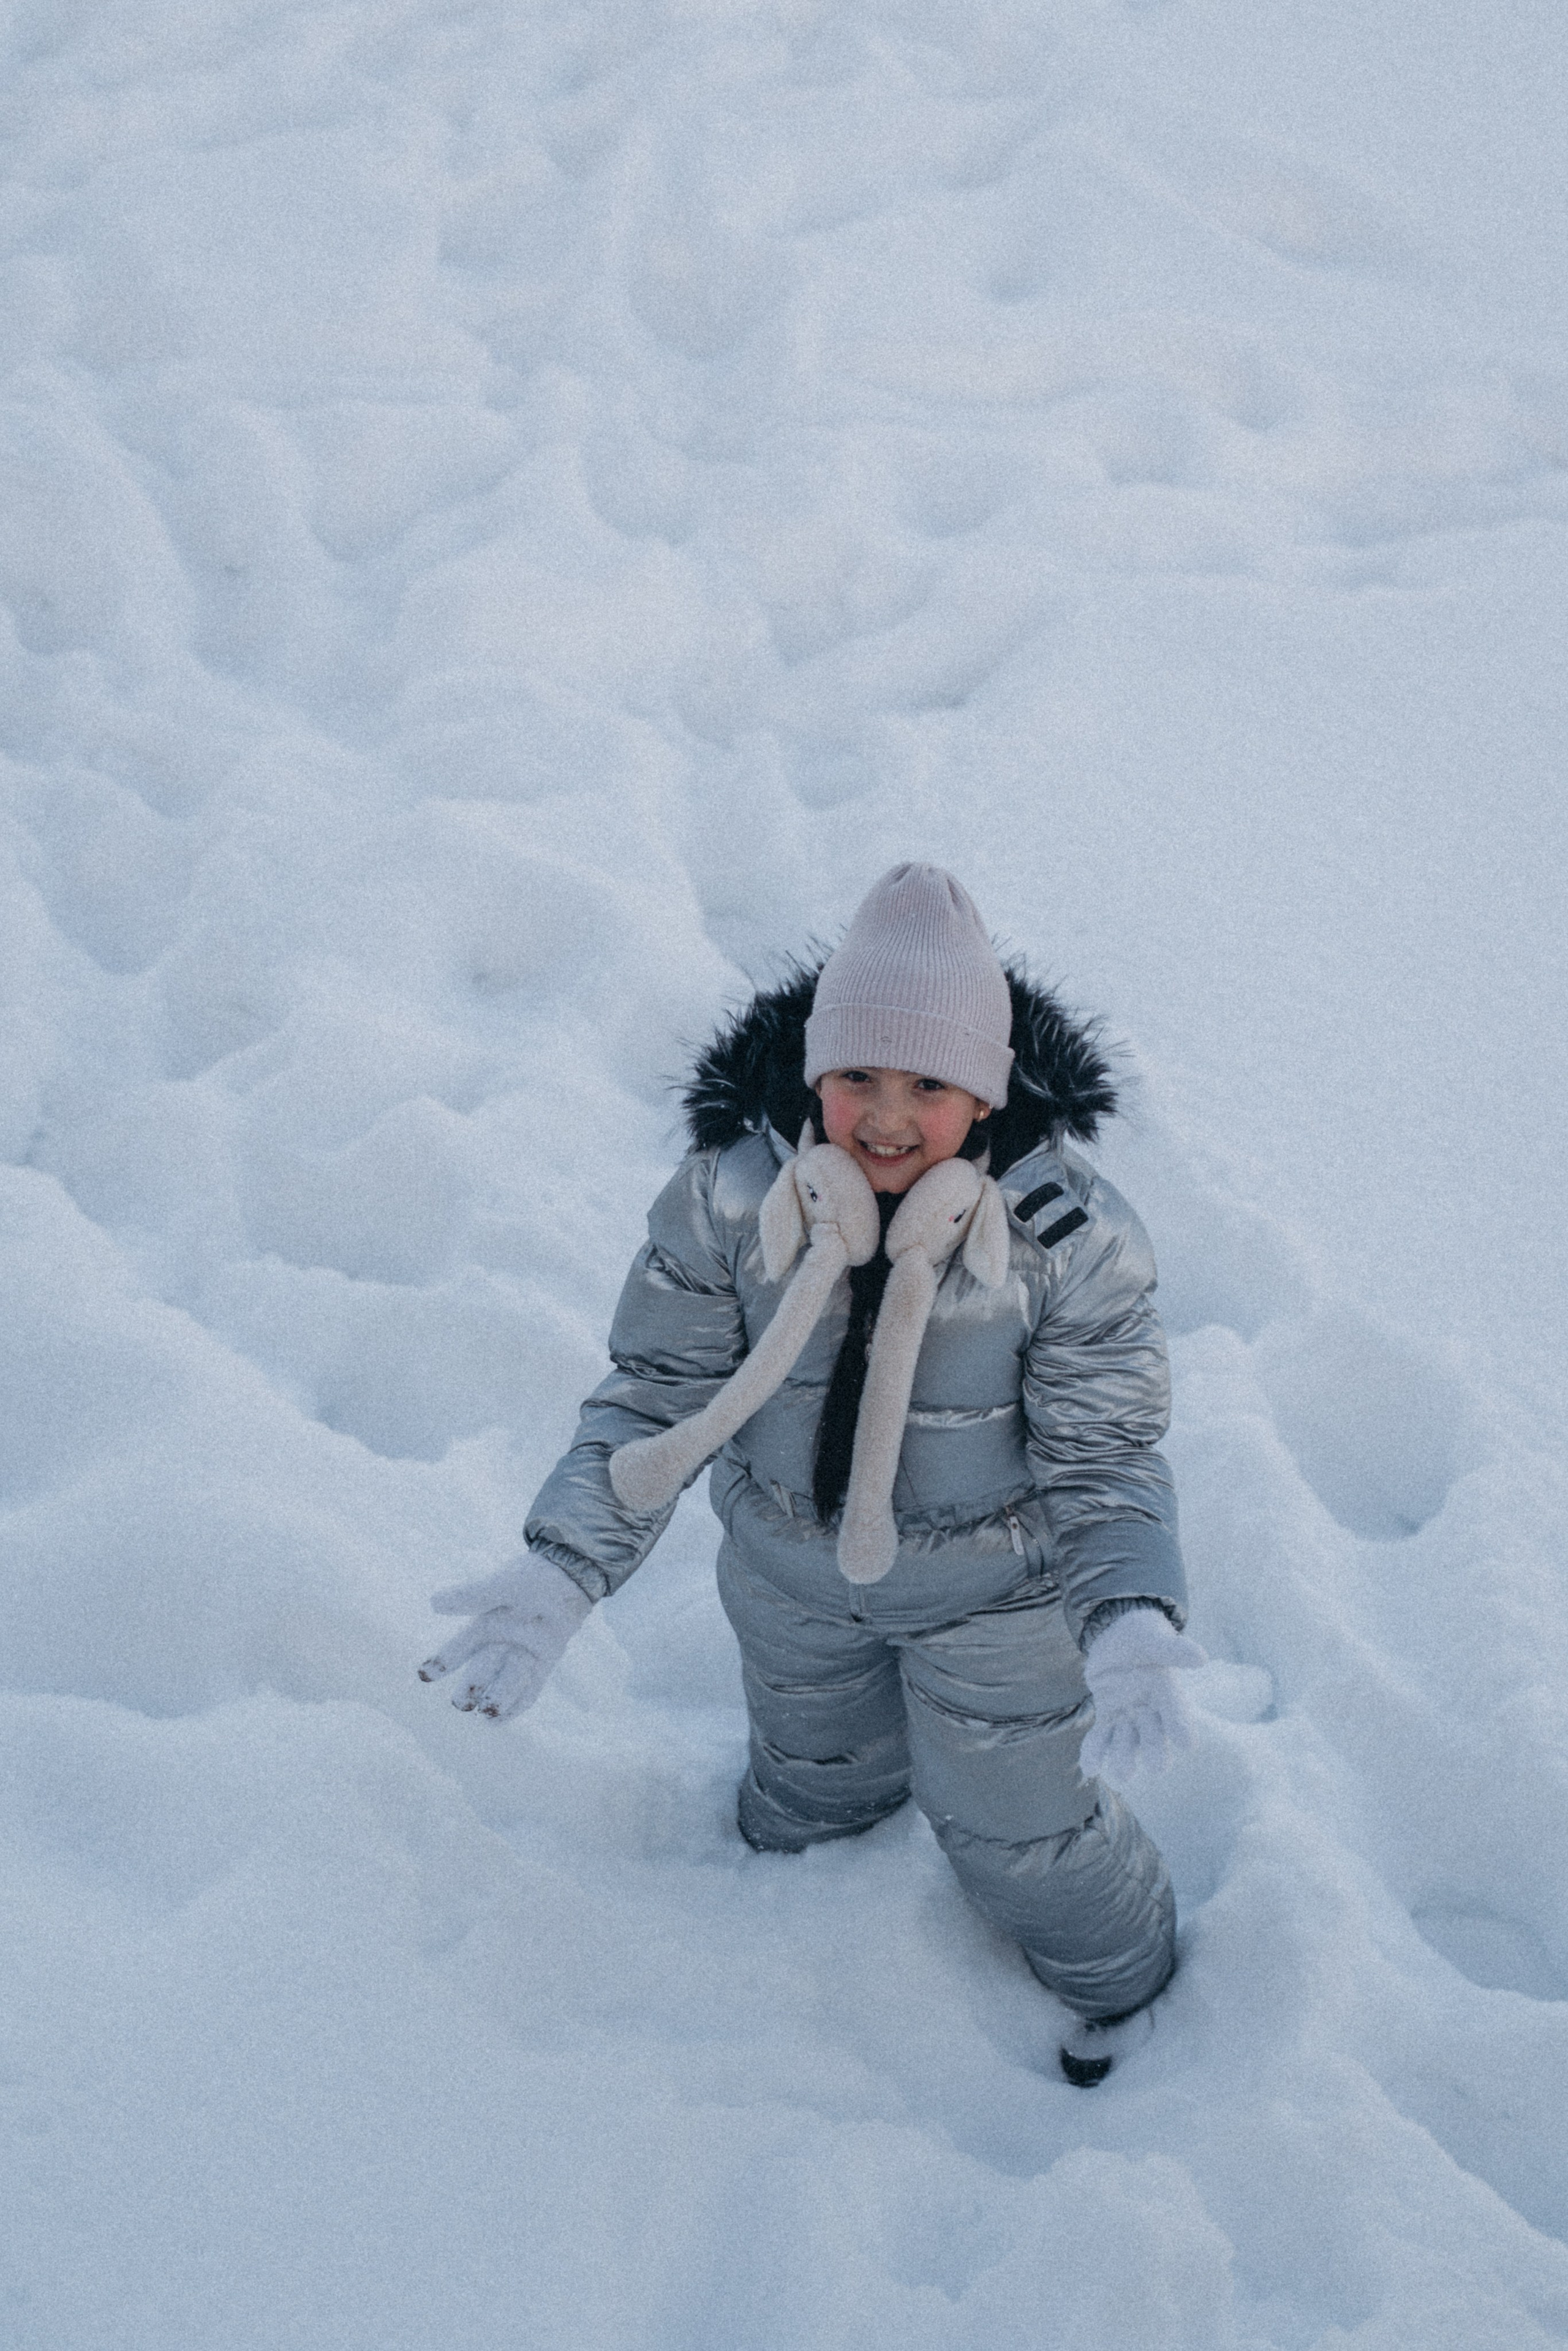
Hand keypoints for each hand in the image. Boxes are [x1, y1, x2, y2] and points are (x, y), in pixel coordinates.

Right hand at [418, 1556, 592, 1720]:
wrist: (572, 1576)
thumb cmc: (535, 1577)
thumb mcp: (503, 1586)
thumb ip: (473, 1596)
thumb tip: (434, 1603)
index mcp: (486, 1622)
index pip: (461, 1646)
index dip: (444, 1660)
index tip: (424, 1675)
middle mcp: (501, 1642)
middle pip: (480, 1671)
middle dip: (470, 1687)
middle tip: (461, 1704)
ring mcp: (523, 1653)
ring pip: (504, 1682)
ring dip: (496, 1697)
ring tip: (486, 1714)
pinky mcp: (544, 1661)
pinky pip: (529, 1688)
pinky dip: (517, 1703)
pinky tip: (499, 1721)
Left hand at [1079, 1607, 1207, 1781]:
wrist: (1117, 1633)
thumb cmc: (1143, 1635)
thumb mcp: (1155, 1638)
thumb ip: (1173, 1649)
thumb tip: (1201, 1657)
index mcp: (1167, 1693)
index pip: (1178, 1714)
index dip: (1181, 1727)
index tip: (1186, 1744)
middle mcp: (1151, 1711)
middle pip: (1154, 1737)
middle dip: (1154, 1751)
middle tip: (1154, 1769)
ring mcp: (1128, 1717)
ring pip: (1127, 1743)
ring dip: (1123, 1758)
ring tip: (1119, 1776)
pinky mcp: (1107, 1717)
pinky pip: (1101, 1738)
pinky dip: (1094, 1753)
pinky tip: (1089, 1768)